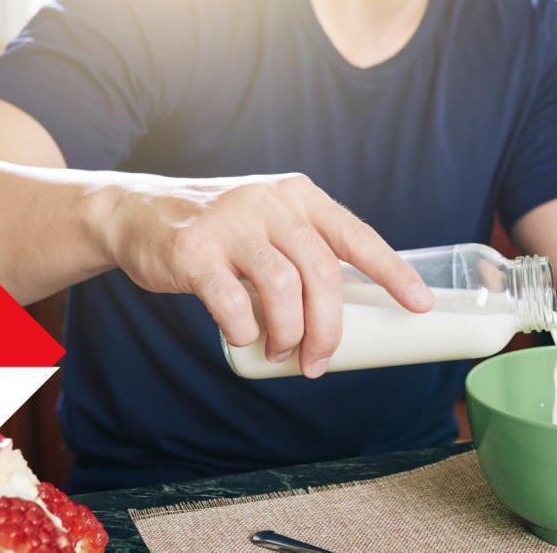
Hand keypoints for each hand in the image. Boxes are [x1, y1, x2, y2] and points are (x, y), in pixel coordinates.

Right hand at [103, 173, 434, 377]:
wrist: (135, 213)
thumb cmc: (217, 231)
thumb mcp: (268, 220)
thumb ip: (304, 246)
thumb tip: (348, 310)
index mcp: (298, 195)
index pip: (356, 235)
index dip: (393, 272)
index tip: (421, 305)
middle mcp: (269, 201)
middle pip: (322, 272)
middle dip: (329, 329)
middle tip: (319, 362)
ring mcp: (229, 222)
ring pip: (283, 289)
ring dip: (288, 334)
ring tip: (280, 351)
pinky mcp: (193, 250)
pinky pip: (232, 304)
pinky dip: (245, 331)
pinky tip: (243, 336)